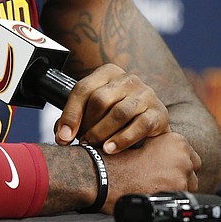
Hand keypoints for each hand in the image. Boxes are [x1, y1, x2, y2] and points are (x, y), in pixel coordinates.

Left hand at [55, 64, 169, 152]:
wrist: (152, 124)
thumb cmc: (117, 117)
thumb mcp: (95, 111)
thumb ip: (75, 119)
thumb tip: (61, 135)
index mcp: (108, 73)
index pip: (83, 89)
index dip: (70, 114)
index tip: (63, 136)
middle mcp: (128, 79)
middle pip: (100, 99)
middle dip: (87, 124)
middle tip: (82, 142)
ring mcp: (146, 94)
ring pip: (119, 112)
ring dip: (102, 133)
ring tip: (94, 147)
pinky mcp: (159, 112)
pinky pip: (139, 126)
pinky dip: (122, 140)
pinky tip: (110, 149)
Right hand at [100, 131, 201, 213]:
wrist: (108, 175)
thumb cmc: (119, 159)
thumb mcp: (144, 143)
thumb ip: (163, 148)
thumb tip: (173, 160)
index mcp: (176, 140)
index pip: (190, 155)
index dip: (179, 162)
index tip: (169, 167)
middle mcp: (184, 155)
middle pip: (191, 170)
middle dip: (180, 174)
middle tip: (162, 178)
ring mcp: (182, 174)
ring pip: (188, 185)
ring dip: (176, 186)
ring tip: (156, 186)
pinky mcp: (177, 191)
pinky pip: (179, 197)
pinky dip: (169, 197)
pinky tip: (154, 192)